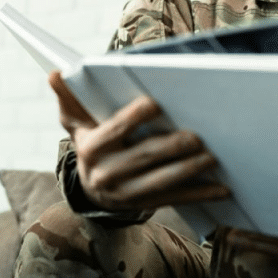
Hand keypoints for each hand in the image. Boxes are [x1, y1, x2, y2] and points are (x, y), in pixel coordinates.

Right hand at [49, 71, 229, 210]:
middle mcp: (105, 174)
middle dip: (172, 147)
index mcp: (91, 148)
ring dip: (189, 170)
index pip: (113, 131)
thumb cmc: (92, 142)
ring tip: (211, 157)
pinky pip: (175, 199)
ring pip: (161, 182)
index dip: (132, 118)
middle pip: (142, 158)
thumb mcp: (76, 122)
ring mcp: (126, 194)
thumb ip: (70, 98)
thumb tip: (55, 73)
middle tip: (197, 135)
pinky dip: (200, 194)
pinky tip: (222, 188)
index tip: (153, 102)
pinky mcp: (145, 205)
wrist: (91, 189)